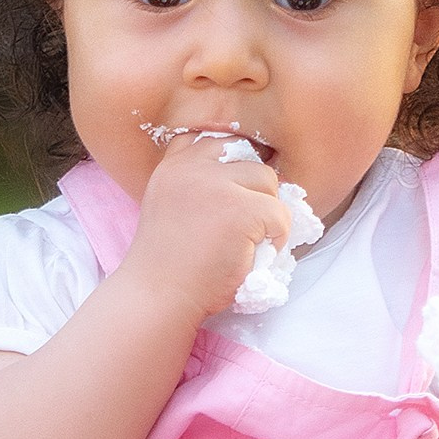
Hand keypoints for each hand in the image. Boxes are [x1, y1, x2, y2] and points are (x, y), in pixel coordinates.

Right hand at [122, 129, 289, 322]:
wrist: (158, 296)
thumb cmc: (168, 262)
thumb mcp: (170, 205)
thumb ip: (196, 184)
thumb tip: (246, 177)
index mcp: (174, 164)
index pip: (216, 142)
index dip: (233, 168)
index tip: (231, 197)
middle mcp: (193, 166)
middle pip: (248, 158)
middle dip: (254, 190)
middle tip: (245, 224)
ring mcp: (217, 185)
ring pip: (268, 180)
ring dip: (268, 210)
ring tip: (251, 239)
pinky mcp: (241, 210)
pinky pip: (280, 214)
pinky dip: (278, 237)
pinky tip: (254, 254)